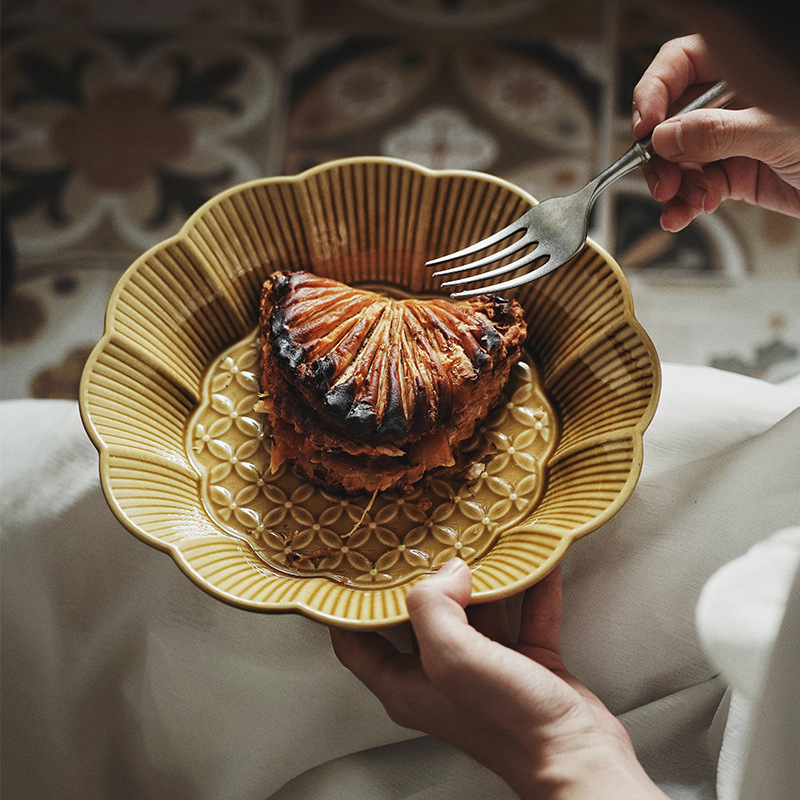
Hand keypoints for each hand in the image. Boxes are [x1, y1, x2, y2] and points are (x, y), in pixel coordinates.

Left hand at [330, 560, 666, 799]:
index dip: (353, 606)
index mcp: (408, 683)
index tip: (358, 568)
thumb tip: (447, 571)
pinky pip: (524, 613)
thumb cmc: (513, 727)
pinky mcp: (525, 663)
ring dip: (486, 578)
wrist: (581, 757)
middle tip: (429, 540)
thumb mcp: (454, 659)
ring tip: (487, 543)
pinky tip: (538, 563)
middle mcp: (442, 675)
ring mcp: (485, 669)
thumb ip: (433, 607)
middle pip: (422, 616)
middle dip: (427, 578)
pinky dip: (531, 587)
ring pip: (478, 610)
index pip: (359, 642)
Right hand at [631, 34, 799, 230]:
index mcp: (744, 72)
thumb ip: (718, 133)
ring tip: (683, 201)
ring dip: (673, 186)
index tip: (646, 127)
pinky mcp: (733, 175)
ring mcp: (730, 141)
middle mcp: (731, 103)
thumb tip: (666, 137)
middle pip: (670, 119)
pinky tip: (682, 214)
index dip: (655, 92)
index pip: (681, 64)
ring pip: (678, 160)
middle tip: (662, 178)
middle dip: (659, 154)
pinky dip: (684, 205)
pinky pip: (695, 188)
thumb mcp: (777, 130)